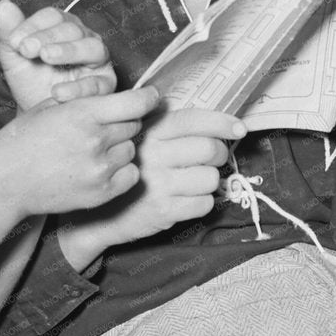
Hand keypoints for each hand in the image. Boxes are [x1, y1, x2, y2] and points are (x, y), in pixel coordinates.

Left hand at [0, 0, 115, 110]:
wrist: (38, 113)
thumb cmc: (30, 81)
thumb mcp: (14, 58)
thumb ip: (9, 33)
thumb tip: (4, 4)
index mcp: (62, 27)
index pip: (52, 16)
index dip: (33, 25)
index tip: (14, 42)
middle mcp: (84, 38)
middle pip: (72, 28)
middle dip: (48, 37)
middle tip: (27, 49)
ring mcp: (98, 60)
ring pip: (92, 47)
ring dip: (68, 50)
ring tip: (46, 57)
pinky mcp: (106, 84)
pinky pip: (97, 83)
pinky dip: (79, 87)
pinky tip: (57, 93)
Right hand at [0, 85, 158, 219]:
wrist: (4, 184)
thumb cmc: (20, 141)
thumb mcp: (48, 107)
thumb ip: (85, 98)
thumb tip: (117, 93)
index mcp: (83, 113)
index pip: (137, 102)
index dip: (147, 97)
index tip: (150, 97)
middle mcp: (96, 140)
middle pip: (135, 125)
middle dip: (124, 122)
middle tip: (103, 127)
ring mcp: (100, 169)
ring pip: (132, 149)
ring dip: (120, 146)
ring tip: (94, 150)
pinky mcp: (101, 193)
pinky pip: (131, 175)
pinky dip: (121, 170)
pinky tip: (100, 168)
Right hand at [58, 107, 244, 268]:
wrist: (95, 216)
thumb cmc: (126, 172)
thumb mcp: (138, 140)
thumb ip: (167, 128)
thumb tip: (214, 122)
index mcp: (149, 132)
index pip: (194, 120)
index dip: (222, 122)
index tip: (239, 128)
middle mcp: (154, 155)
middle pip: (209, 149)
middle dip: (218, 155)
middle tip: (210, 159)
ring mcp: (159, 184)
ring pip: (211, 178)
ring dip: (210, 181)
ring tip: (193, 182)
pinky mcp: (163, 210)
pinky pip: (204, 204)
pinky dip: (202, 203)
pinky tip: (187, 199)